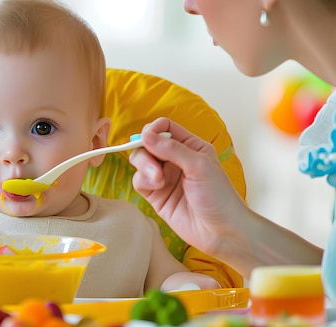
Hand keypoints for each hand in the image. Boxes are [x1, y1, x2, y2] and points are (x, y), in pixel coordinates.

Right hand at [129, 118, 248, 257]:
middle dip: (145, 152)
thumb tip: (146, 135)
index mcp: (190, 146)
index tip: (147, 138)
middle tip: (155, 168)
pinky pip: (138, 180)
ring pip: (140, 161)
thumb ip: (172, 149)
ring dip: (144, 168)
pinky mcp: (155, 194)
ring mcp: (164, 176)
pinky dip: (143, 181)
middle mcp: (175, 159)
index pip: (164, 127)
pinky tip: (156, 188)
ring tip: (157, 181)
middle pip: (147, 143)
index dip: (153, 130)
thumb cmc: (219, 196)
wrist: (221, 232)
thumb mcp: (199, 166)